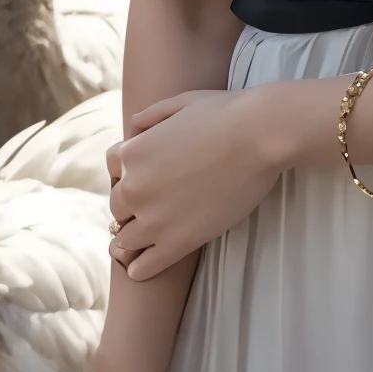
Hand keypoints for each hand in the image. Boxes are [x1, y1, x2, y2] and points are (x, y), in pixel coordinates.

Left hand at [108, 85, 306, 279]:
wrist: (258, 136)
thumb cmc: (226, 113)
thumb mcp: (182, 102)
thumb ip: (153, 115)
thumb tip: (134, 125)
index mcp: (133, 153)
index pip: (113, 168)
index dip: (128, 171)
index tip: (143, 178)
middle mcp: (134, 188)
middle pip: (118, 206)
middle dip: (132, 205)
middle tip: (152, 207)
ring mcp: (154, 219)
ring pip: (125, 240)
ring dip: (131, 239)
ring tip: (139, 244)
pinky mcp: (178, 242)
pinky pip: (145, 266)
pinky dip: (141, 269)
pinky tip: (142, 269)